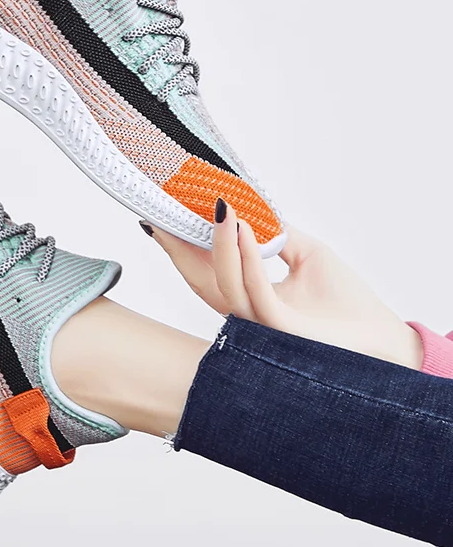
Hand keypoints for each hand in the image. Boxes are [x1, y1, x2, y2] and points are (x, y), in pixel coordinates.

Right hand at [146, 201, 421, 368]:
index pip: (205, 268)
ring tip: (221, 209)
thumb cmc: (347, 302)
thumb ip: (277, 234)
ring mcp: (261, 323)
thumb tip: (252, 210)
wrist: (382, 337)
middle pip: (200, 279)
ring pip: (224, 284)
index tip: (163, 214)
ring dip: (219, 244)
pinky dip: (247, 259)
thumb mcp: (306, 254)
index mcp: (248, 298)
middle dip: (178, 246)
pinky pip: (255, 292)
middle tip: (166, 210)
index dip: (181, 244)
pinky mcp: (281, 330)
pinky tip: (244, 231)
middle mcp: (246, 312)